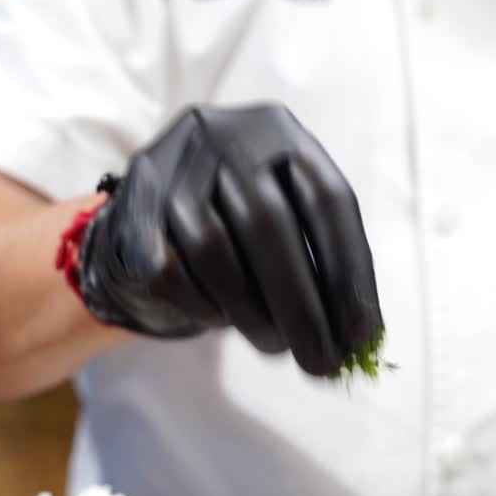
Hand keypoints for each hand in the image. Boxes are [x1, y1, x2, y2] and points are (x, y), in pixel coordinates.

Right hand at [75, 104, 382, 376]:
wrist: (152, 212)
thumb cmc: (241, 223)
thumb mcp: (291, 215)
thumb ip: (323, 261)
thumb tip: (359, 336)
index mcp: (278, 131)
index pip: (326, 201)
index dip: (349, 272)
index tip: (362, 334)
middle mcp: (224, 137)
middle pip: (269, 224)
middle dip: (302, 306)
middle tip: (322, 364)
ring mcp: (172, 169)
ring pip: (215, 251)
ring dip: (254, 314)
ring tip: (275, 346)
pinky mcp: (133, 208)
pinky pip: (172, 272)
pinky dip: (205, 307)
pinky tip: (223, 318)